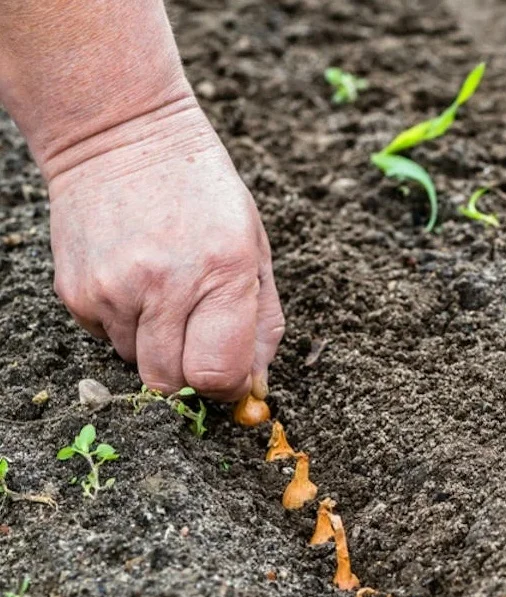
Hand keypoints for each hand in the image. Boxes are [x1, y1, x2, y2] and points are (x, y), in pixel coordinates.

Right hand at [47, 98, 283, 400]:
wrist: (120, 134)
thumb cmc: (203, 192)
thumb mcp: (254, 247)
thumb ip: (263, 322)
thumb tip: (256, 387)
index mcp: (223, 272)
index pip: (217, 375)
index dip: (227, 386)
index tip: (232, 374)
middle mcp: (165, 285)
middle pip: (172, 383)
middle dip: (191, 373)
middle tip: (200, 336)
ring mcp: (114, 290)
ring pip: (139, 364)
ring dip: (158, 345)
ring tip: (166, 292)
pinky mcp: (76, 292)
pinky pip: (107, 340)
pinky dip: (126, 325)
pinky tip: (135, 280)